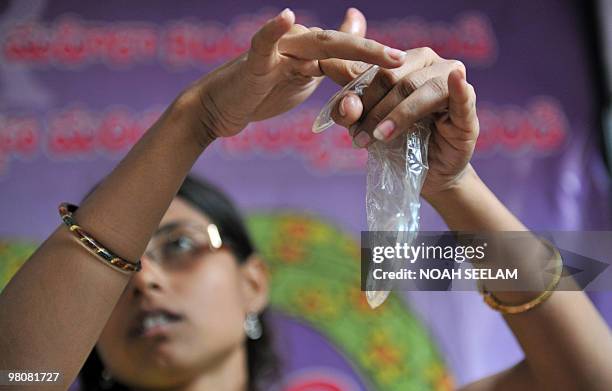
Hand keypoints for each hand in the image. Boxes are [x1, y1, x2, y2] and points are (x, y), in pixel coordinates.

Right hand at [178, 8, 406, 145]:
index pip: (349, 55)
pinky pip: (263, 43)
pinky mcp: (253, 61)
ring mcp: (276, 51)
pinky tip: (286, 17)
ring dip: (345, 44)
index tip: (407, 69)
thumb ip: (331, 57)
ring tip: (373, 50)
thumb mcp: (304, 75)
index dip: (376, 61)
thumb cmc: (262, 91)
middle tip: (401, 59)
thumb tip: (356, 26)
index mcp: (312, 53)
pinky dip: (272, 30)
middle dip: (371, 53)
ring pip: (314, 43)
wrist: (221, 107)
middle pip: (339, 44)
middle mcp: (298, 45)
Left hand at [330, 47, 478, 198]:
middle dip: (372, 109)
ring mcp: (452, 84)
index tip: (343, 115)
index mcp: (405, 61)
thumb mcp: (366, 124)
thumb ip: (349, 109)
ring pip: (418, 89)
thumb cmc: (397, 143)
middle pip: (394, 77)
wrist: (425, 174)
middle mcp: (430, 64)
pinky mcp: (468, 110)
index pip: (374, 68)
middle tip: (358, 137)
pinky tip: (456, 81)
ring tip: (379, 137)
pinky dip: (458, 88)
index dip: (356, 92)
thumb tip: (340, 94)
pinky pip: (463, 96)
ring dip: (395, 115)